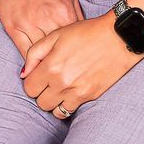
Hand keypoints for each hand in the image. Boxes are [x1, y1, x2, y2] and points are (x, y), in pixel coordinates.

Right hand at [0, 0, 83, 75]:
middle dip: (65, 67)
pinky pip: (24, 52)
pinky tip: (34, 72)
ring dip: (46, 70)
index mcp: (63, 12)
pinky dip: (30, 64)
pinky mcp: (13, 27)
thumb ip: (76, 15)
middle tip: (68, 80)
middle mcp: (47, 19)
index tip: (81, 68)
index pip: (75, 42)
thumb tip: (84, 36)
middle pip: (59, 51)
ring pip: (41, 56)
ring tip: (52, 82)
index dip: (79, 57)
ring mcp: (29, 24)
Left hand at [21, 15, 136, 119]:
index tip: (39, 75)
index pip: (29, 88)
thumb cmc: (86, 32)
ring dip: (54, 101)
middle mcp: (62, 82)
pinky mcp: (90, 96)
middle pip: (40, 102)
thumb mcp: (55, 35)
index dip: (32, 82)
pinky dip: (67, 105)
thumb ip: (34, 54)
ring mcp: (77, 92)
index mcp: (51, 66)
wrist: (119, 37)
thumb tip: (24, 73)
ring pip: (54, 111)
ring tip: (60, 89)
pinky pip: (70, 111)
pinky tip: (70, 93)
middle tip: (49, 82)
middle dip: (42, 93)